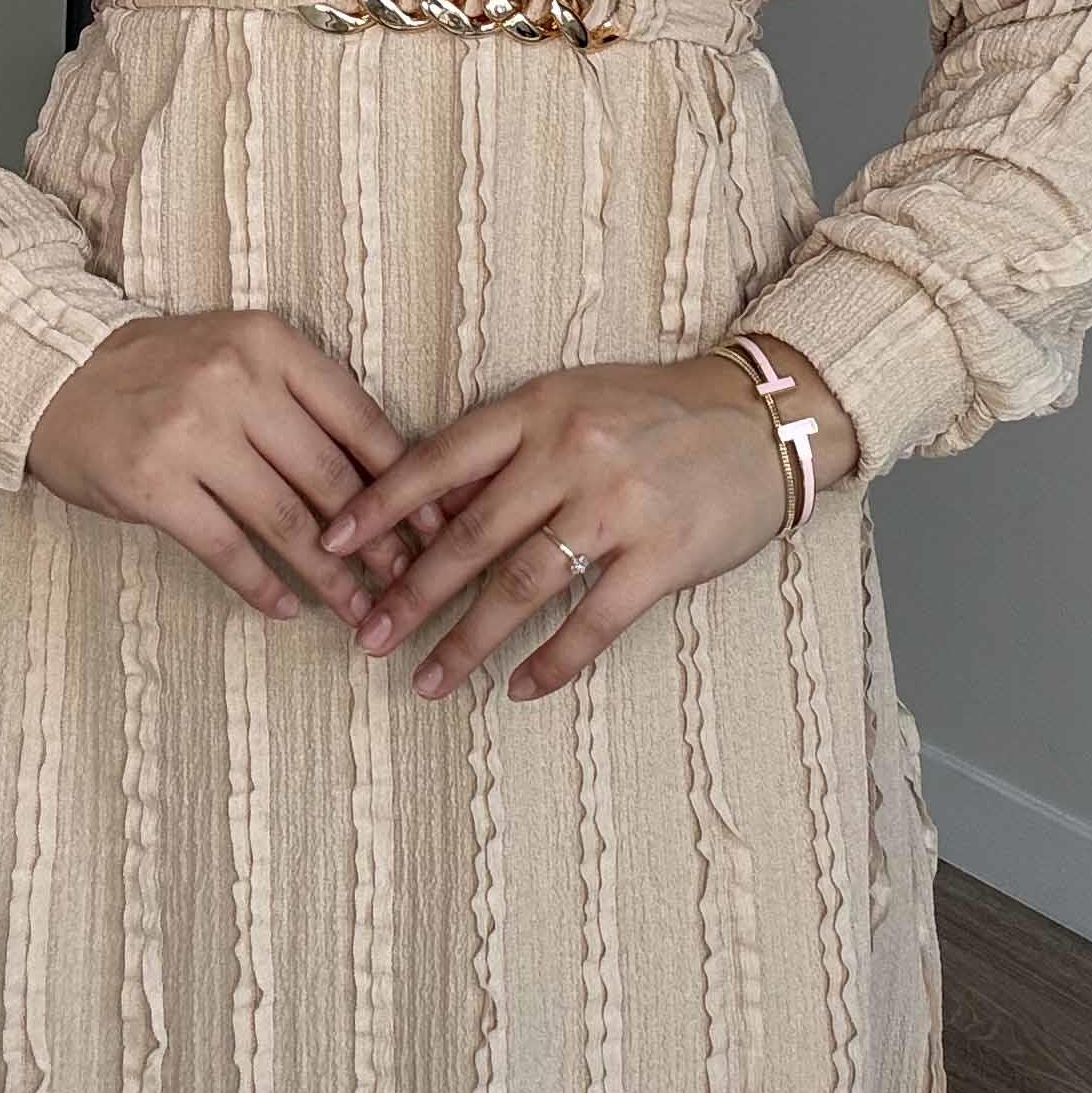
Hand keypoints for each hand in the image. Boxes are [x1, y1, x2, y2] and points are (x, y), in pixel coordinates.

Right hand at [22, 307, 419, 621]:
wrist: (55, 376)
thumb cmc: (159, 371)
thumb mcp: (236, 352)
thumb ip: (300, 397)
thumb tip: (385, 472)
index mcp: (268, 343)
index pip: (358, 418)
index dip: (405, 481)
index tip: (436, 524)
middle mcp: (235, 382)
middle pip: (330, 477)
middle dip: (379, 539)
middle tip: (409, 581)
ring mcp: (191, 435)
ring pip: (286, 521)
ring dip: (331, 576)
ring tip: (359, 609)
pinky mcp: (153, 486)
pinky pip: (226, 548)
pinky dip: (262, 586)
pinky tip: (286, 609)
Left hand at [320, 347, 857, 704]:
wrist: (761, 419)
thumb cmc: (654, 411)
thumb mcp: (572, 403)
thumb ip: (506, 452)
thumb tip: (428, 509)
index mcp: (539, 409)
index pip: (439, 459)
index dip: (379, 505)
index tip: (330, 543)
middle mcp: (572, 453)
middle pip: (471, 535)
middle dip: (412, 593)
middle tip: (369, 637)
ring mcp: (619, 505)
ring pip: (522, 585)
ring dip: (468, 642)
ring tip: (428, 681)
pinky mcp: (664, 554)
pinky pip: (594, 620)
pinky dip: (553, 661)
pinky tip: (520, 689)